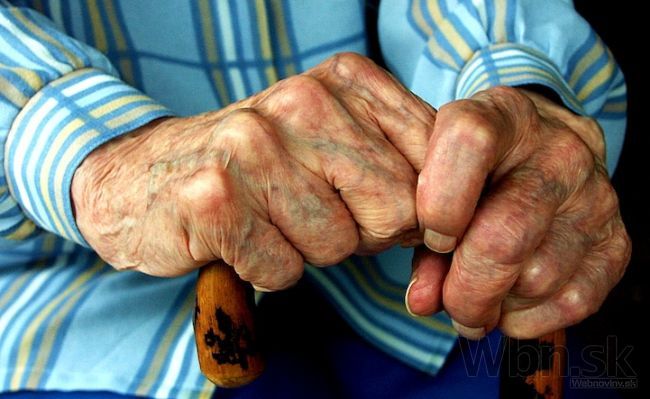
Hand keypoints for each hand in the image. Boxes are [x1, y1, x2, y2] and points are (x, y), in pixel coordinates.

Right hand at [71, 53, 435, 289]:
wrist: (146, 176)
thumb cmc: (256, 167)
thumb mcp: (333, 142)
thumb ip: (396, 161)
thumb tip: (446, 217)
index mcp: (345, 80)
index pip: (433, 161)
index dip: (416, 206)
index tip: (375, 212)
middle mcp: (302, 102)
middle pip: (395, 210)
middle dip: (360, 233)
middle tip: (309, 213)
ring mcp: (254, 146)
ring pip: (338, 245)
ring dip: (306, 251)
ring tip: (268, 218)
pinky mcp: (216, 197)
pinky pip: (284, 269)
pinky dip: (265, 269)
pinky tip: (238, 237)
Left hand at [407, 86, 630, 338]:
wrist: (545, 148)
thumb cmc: (477, 167)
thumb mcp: (441, 174)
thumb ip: (421, 235)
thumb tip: (422, 301)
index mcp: (503, 116)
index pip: (469, 142)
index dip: (440, 203)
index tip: (432, 237)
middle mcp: (559, 150)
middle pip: (505, 236)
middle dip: (466, 289)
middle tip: (451, 304)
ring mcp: (596, 196)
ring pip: (537, 277)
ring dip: (497, 306)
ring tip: (477, 300)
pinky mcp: (616, 240)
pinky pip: (573, 300)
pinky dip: (530, 319)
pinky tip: (510, 305)